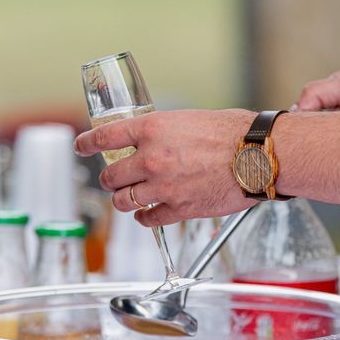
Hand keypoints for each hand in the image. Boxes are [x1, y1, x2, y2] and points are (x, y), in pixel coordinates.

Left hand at [74, 108, 256, 226]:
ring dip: (123, 201)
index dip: (87, 143)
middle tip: (115, 179)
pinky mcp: (178, 208)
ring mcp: (163, 187)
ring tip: (129, 198)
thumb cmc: (232, 133)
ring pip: (124, 201)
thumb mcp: (188, 120)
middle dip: (110, 179)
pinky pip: (149, 219)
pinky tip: (148, 213)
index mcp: (151, 130)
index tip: (82, 146)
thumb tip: (152, 140)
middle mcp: (151, 159)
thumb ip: (163, 132)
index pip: (105, 138)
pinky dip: (145, 218)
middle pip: (110, 177)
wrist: (257, 156)